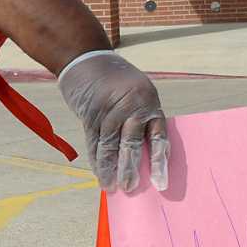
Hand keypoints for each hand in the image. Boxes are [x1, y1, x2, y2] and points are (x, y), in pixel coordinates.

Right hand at [55, 49, 169, 191]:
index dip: (159, 162)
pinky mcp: (90, 113)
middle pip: (132, 143)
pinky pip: (94, 142)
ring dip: (110, 168)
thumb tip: (143, 158)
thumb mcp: (136, 93)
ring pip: (110, 145)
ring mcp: (109, 109)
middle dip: (130, 168)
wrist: (86, 59)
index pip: (158, 136)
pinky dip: (96, 159)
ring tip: (112, 186)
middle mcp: (132, 105)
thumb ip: (141, 120)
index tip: (160, 183)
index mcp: (149, 101)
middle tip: (130, 187)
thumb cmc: (115, 81)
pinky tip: (99, 172)